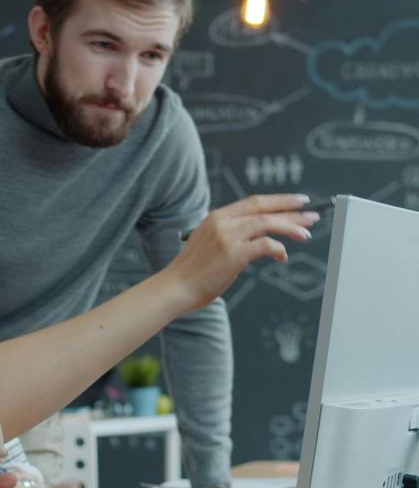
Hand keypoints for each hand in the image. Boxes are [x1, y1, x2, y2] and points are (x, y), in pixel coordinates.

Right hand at [166, 194, 318, 311]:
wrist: (175, 287)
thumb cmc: (193, 272)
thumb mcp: (210, 245)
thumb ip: (232, 237)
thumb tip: (261, 241)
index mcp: (216, 217)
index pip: (253, 202)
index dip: (278, 200)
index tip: (297, 202)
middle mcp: (222, 221)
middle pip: (263, 207)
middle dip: (291, 209)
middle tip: (312, 214)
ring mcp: (227, 236)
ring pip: (268, 223)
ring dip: (290, 228)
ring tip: (305, 235)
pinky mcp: (233, 253)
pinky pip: (266, 245)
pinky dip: (278, 249)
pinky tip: (283, 257)